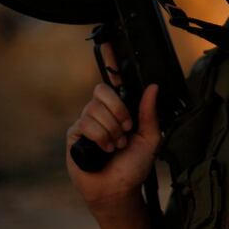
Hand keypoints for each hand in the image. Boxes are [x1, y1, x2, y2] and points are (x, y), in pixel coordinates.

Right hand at [65, 46, 160, 223]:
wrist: (118, 188)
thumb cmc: (134, 164)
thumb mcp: (150, 137)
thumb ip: (150, 112)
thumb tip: (153, 86)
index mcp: (121, 107)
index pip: (114, 78)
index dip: (109, 58)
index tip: (107, 39)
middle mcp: (102, 110)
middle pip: (103, 91)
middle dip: (119, 111)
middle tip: (127, 129)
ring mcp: (86, 120)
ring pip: (96, 110)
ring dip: (112, 131)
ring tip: (116, 145)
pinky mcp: (75, 134)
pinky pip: (87, 124)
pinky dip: (101, 138)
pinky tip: (104, 150)